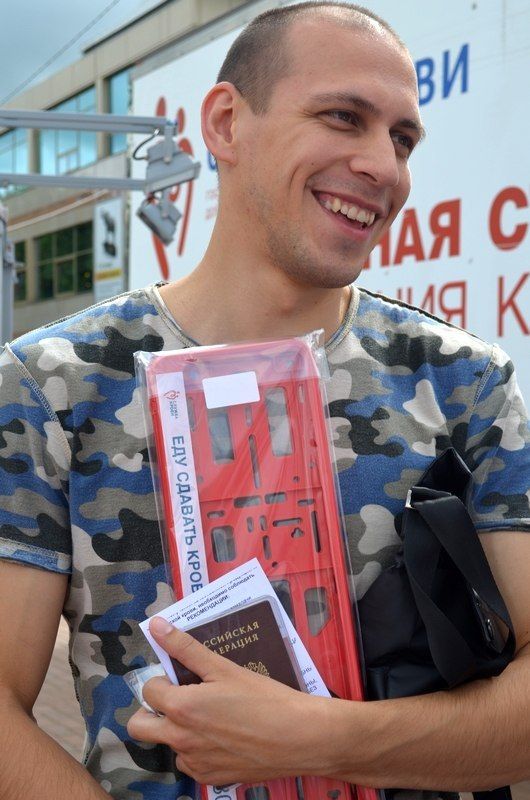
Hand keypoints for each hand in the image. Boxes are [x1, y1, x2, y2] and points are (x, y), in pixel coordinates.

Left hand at [127, 617, 335, 784]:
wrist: (298, 737)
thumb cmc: (264, 698)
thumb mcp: (223, 667)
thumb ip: (185, 647)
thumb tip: (156, 625)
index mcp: (181, 708)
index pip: (148, 689)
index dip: (163, 679)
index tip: (182, 676)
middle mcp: (181, 739)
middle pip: (139, 726)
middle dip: (150, 710)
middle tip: (178, 698)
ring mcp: (195, 763)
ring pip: (167, 745)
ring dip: (177, 730)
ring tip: (209, 716)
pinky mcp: (211, 778)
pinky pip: (190, 764)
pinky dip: (198, 750)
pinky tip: (223, 735)